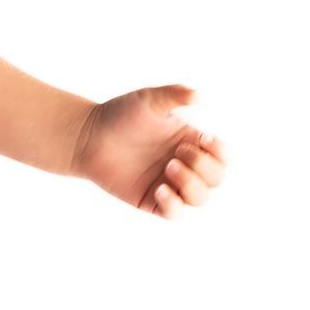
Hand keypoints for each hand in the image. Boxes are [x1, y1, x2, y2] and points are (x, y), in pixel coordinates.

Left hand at [71, 84, 228, 215]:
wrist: (87, 136)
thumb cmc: (119, 115)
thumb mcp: (149, 100)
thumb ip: (175, 95)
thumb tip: (201, 96)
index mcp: (190, 142)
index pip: (223, 155)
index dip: (221, 151)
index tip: (204, 138)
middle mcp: (184, 165)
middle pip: (217, 179)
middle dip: (204, 166)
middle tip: (178, 152)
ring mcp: (169, 184)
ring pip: (201, 199)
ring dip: (191, 184)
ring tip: (168, 167)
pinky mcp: (151, 200)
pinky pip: (175, 214)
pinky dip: (174, 204)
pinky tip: (159, 189)